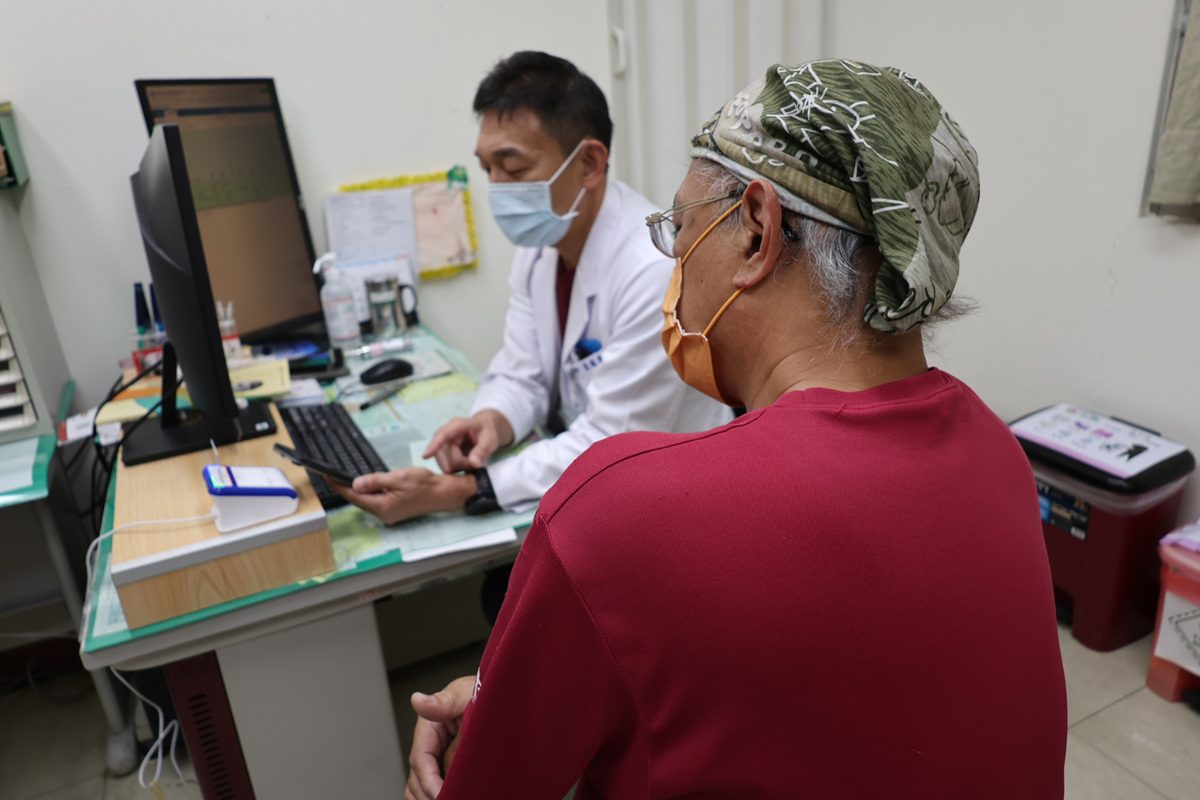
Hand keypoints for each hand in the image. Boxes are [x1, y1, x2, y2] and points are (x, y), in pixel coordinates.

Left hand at [333, 469, 474, 524]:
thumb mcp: (398, 478)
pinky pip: (376, 502)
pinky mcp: (394, 511)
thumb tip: (355, 484)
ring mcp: (389, 515)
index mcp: (383, 507)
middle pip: (359, 501)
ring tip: (345, 480)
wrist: (443, 493)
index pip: (355, 496)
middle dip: (346, 489)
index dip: (340, 486)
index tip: (327, 477)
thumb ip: (375, 481)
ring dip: (357, 492)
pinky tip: (367, 486)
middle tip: (333, 476)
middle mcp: (384, 514)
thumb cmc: (424, 484)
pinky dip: (369, 494)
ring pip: (367, 502)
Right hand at [405, 674, 475, 799]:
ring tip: (451, 796)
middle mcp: (429, 743)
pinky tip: (447, 795)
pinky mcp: (448, 764)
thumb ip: (443, 704)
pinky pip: (434, 783)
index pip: (421, 760)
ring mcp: (437, 755)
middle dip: (429, 792)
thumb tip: (418, 701)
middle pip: (418, 777)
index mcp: (428, 726)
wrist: (498, 693)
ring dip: (429, 794)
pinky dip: (434, 792)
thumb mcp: (464, 693)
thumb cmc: (480, 691)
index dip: (429, 781)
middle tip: (452, 797)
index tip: (441, 795)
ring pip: (420, 785)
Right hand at [424, 410, 513, 472]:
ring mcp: (443, 444)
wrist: (484, 431)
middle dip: (460, 463)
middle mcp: (446, 433)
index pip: (442, 435)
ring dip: (458, 468)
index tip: (425, 456)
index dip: (434, 445)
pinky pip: (446, 466)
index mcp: (457, 425)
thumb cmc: (487, 432)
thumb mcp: (490, 439)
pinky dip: (457, 469)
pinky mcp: (443, 453)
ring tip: (472, 463)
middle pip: (444, 454)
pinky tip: (466, 465)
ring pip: (444, 463)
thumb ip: (482, 450)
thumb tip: (474, 464)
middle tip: (477, 464)